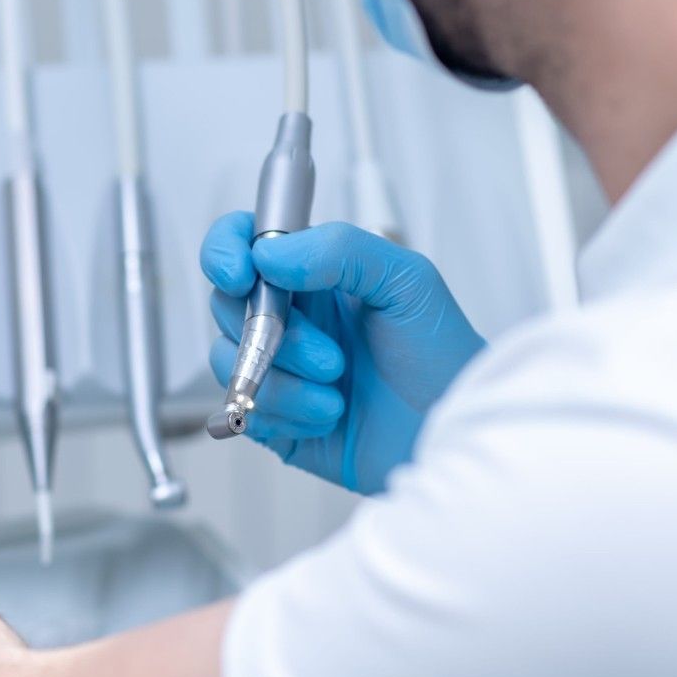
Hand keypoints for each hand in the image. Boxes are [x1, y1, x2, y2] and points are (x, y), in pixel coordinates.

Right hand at [202, 212, 484, 493]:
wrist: (450, 434)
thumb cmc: (442, 358)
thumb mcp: (406, 281)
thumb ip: (340, 250)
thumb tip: (268, 254)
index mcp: (315, 273)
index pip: (245, 242)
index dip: (226, 251)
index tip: (240, 274)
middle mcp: (292, 315)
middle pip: (227, 304)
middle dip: (270, 331)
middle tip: (328, 355)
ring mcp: (279, 366)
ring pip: (229, 358)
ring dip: (283, 377)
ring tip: (336, 388)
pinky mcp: (274, 416)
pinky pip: (245, 406)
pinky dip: (287, 411)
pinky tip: (329, 416)